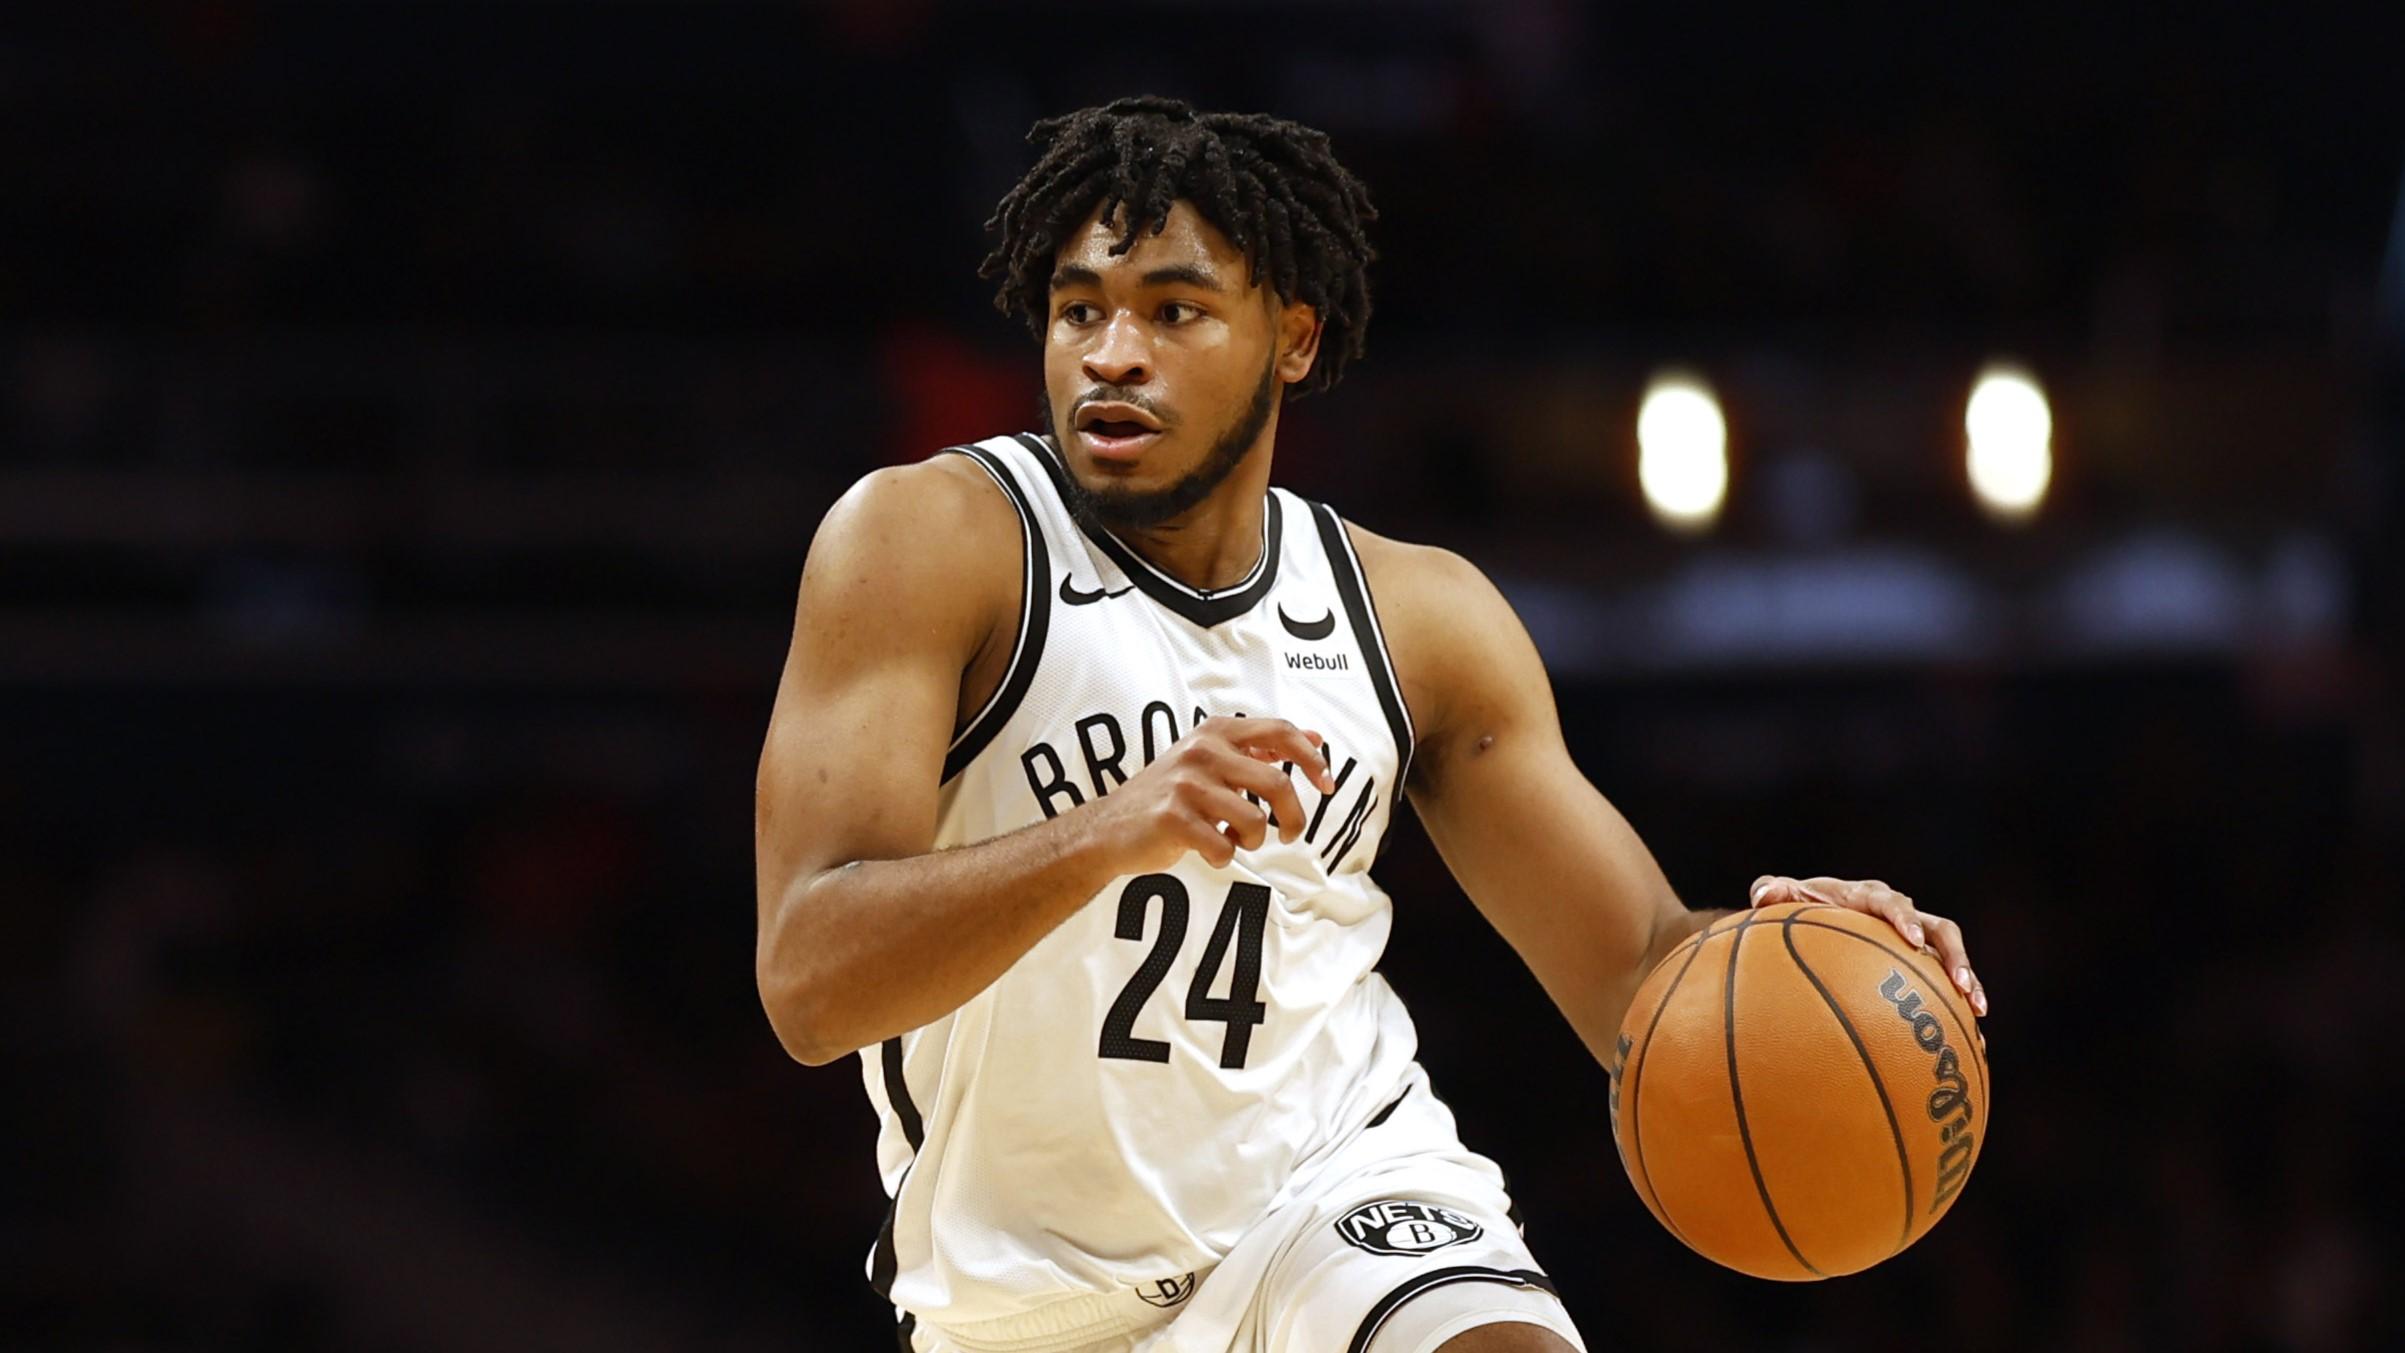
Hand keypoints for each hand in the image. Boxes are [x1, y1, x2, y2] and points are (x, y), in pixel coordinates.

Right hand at [1084, 715, 1337, 873]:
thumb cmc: (1170, 795)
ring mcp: (1187, 784)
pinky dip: (1224, 857)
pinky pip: (1224, 847)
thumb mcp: (1211, 759)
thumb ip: (1258, 749)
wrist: (1109, 828)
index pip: (1281, 732)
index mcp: (1216, 732)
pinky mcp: (1174, 819)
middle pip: (1277, 784)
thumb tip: (1315, 738)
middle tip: (1289, 835)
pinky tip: (1208, 850)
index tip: (1327, 784)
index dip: (1312, 759)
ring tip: (1234, 839)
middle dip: (1294, 817)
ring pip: (1255, 821)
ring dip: (1253, 841)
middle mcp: (1202, 751)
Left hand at [1749, 875, 1987, 1016]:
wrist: (1808, 914)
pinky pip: (1945, 985)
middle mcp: (1900, 915)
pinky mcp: (1919, 964)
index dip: (1905, 920)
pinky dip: (1958, 1010)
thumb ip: (1771, 891)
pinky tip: (1971, 1045)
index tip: (1912, 941)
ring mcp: (1914, 939)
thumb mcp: (1779, 896)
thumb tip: (1763, 894)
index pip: (1891, 903)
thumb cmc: (1793, 907)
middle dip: (1955, 956)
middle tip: (1961, 985)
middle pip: (1940, 929)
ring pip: (1951, 957)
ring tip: (1978, 1015)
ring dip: (1970, 982)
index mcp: (1868, 896)